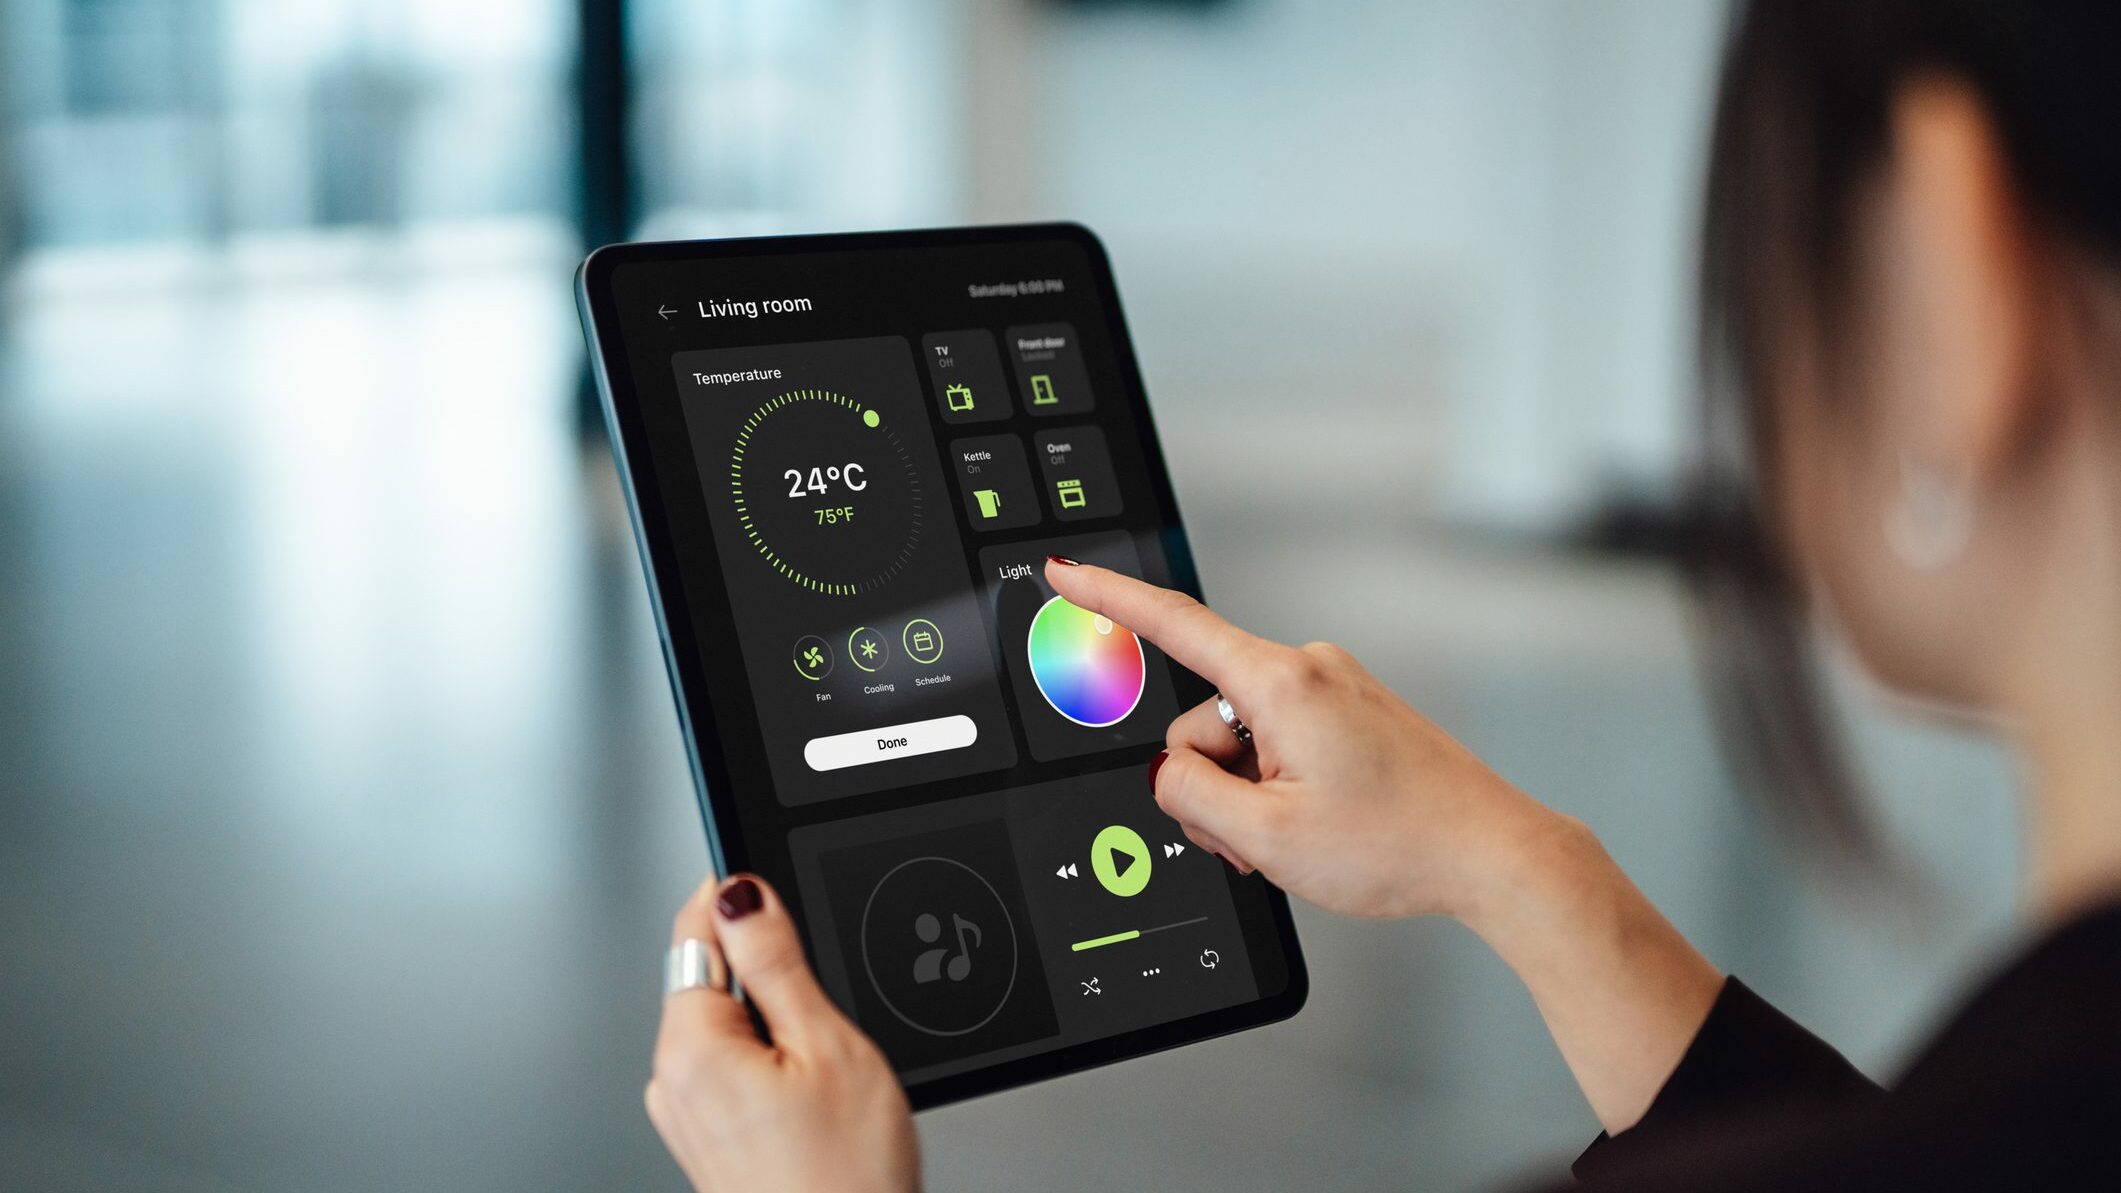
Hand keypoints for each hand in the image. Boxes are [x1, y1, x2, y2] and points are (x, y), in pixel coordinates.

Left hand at [647, 873, 918, 1192]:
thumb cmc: (843, 1181)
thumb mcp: (828, 1044)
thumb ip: (776, 961)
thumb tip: (743, 894)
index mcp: (690, 1049)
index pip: (693, 931)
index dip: (739, 899)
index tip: (774, 891)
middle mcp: (673, 1083)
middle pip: (712, 979)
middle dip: (769, 976)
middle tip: (827, 1012)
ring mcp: (689, 1117)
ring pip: (729, 1027)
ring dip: (776, 1025)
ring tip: (827, 1072)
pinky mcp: (712, 1142)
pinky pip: (735, 1071)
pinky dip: (774, 1065)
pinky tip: (816, 1100)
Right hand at [1045, 559, 1722, 1131]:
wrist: (1492, 853)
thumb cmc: (1400, 843)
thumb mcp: (1266, 837)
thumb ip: (1190, 796)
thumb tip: (1170, 772)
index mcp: (1281, 683)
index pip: (1174, 624)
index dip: (1110, 597)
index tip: (1067, 571)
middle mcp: (1309, 669)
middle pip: (1204, 717)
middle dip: (1212, 782)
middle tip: (1261, 837)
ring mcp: (1335, 689)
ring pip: (1242, 739)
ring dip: (1250, 793)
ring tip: (1305, 836)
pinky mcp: (1352, 711)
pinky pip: (1281, 741)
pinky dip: (1281, 785)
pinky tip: (1325, 822)